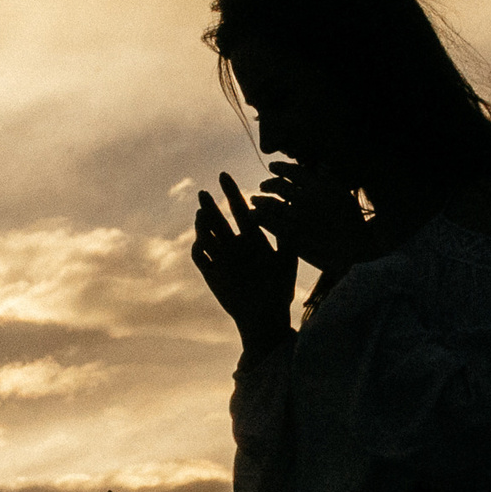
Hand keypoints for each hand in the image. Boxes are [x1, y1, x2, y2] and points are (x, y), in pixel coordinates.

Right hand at [192, 171, 295, 356]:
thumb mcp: (287, 259)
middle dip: (211, 205)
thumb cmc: (280, 289)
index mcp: (252, 237)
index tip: (223, 175)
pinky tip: (202, 241)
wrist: (266, 316)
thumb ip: (288, 237)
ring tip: (202, 214)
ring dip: (202, 225)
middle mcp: (235, 245)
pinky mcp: (212, 275)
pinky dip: (199, 248)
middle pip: (219, 219)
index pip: (238, 208)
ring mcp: (222, 259)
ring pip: (206, 235)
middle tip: (204, 192)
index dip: (231, 191)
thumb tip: (291, 212)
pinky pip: (200, 258)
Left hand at [256, 158, 370, 273]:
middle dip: (267, 184)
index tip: (272, 167)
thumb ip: (329, 179)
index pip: (292, 171)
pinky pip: (267, 222)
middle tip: (262, 185)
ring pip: (269, 203)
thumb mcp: (344, 194)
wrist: (354, 247)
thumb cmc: (352, 220)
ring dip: (259, 200)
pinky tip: (253, 215)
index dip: (280, 167)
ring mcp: (296, 217)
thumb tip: (320, 165)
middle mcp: (305, 198)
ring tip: (255, 200)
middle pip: (277, 185)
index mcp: (318, 186)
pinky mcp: (289, 234)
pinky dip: (258, 216)